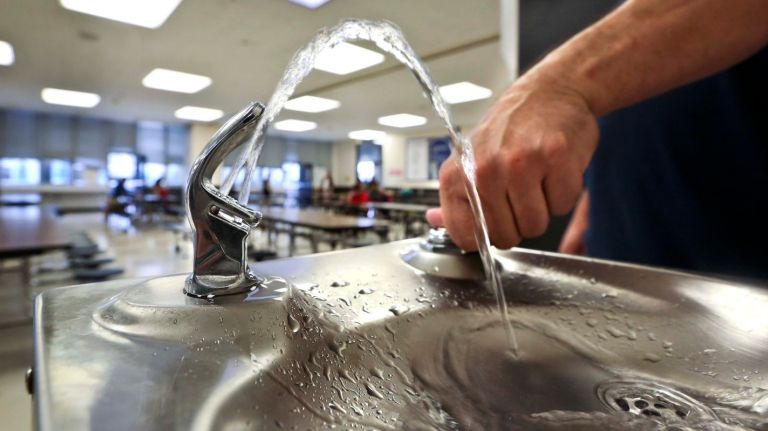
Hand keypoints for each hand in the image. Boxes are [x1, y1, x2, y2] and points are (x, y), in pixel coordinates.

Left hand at [427, 80, 598, 250]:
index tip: (494, 220)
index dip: (485, 236)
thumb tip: (434, 220)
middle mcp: (485, 169)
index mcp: (458, 174)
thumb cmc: (510, 129)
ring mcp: (521, 163)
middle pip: (506, 237)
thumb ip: (455, 196)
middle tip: (521, 192)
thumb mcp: (470, 159)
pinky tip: (555, 169)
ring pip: (535, 225)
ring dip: (542, 209)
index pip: (466, 236)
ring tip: (538, 179)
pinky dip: (563, 192)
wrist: (549, 91)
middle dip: (518, 223)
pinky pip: (562, 205)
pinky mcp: (555, 158)